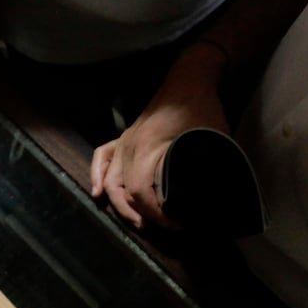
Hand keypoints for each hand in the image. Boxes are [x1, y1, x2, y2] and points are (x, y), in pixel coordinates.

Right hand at [90, 44, 230, 227]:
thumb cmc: (202, 110)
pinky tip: (97, 193)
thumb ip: (204, 169)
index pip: (139, 192)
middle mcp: (129, 146)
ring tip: (139, 221)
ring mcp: (124, 141)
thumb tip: (209, 201)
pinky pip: (102, 157)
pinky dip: (98, 175)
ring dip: (121, 204)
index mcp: (147, 147)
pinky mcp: (124, 137)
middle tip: (162, 228)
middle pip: (123, 191)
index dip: (156, 214)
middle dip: (141, 214)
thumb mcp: (210, 141)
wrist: (190, 80)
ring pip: (111, 181)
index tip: (178, 224)